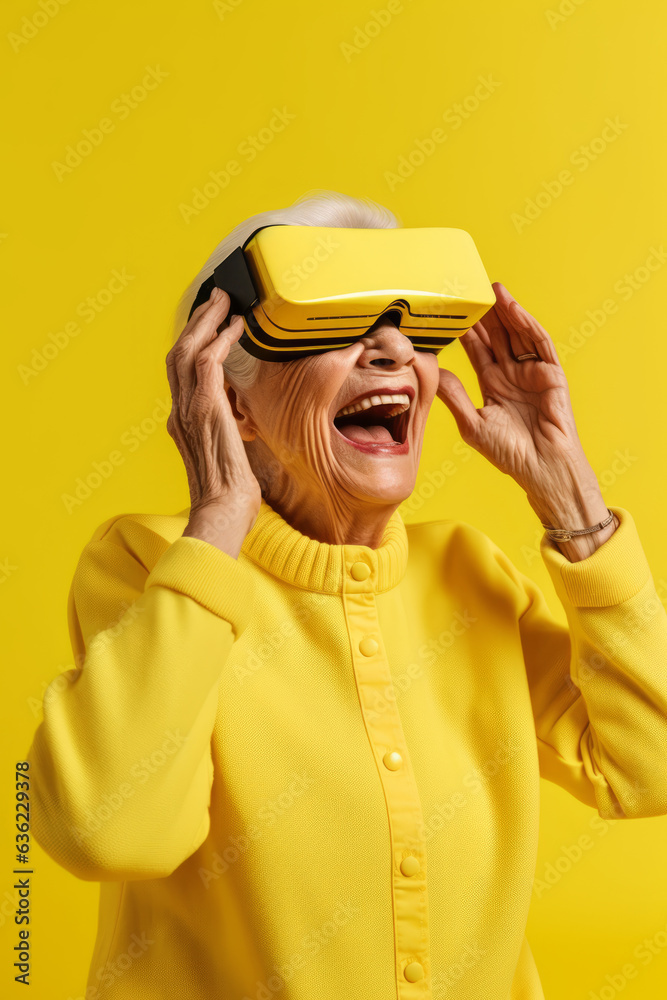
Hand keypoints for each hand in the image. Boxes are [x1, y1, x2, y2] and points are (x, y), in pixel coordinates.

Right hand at [166, 287, 261, 557]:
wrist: (221, 515)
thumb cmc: (228, 497)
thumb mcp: (226, 457)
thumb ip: (226, 434)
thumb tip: (240, 423)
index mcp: (182, 423)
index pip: (181, 372)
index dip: (193, 342)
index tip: (211, 324)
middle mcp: (179, 412)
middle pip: (177, 353)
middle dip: (197, 322)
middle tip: (216, 300)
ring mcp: (189, 410)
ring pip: (187, 349)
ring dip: (207, 321)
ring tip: (225, 303)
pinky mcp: (205, 410)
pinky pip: (207, 362)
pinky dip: (220, 339)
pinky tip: (236, 328)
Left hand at [436, 281, 615, 556]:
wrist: (541, 469)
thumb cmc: (510, 454)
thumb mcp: (472, 424)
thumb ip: (454, 396)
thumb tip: (433, 372)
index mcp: (493, 385)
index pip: (478, 350)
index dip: (466, 330)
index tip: (450, 311)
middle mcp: (512, 374)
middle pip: (497, 336)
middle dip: (484, 314)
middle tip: (468, 290)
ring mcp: (533, 371)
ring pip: (517, 333)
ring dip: (504, 311)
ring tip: (489, 290)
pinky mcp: (552, 373)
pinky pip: (539, 342)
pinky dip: (526, 323)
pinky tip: (512, 307)